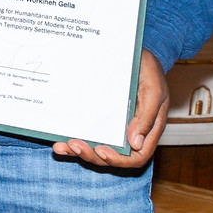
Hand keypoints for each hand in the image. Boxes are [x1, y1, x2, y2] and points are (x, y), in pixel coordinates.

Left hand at [53, 51, 168, 168]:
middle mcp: (129, 132)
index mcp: (147, 129)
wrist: (135, 53)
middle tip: (75, 145)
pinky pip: (86, 135)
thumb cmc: (148, 70)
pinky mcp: (98, 118)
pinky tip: (59, 142)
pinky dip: (73, 142)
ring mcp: (113, 126)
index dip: (118, 159)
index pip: (137, 157)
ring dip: (78, 152)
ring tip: (62, 147)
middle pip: (112, 156)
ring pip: (96, 149)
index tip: (101, 151)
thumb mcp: (153, 90)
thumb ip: (147, 117)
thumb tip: (135, 143)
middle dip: (92, 156)